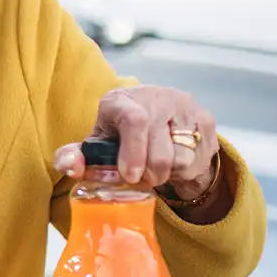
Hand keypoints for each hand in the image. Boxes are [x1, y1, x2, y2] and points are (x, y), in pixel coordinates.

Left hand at [54, 85, 219, 198]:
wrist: (157, 120)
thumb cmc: (118, 136)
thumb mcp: (95, 145)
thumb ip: (74, 157)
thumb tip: (70, 167)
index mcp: (122, 100)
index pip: (134, 120)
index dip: (133, 152)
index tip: (129, 176)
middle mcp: (157, 97)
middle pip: (160, 150)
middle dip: (149, 175)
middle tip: (140, 179)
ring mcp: (185, 107)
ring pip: (182, 158)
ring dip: (167, 174)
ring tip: (155, 167)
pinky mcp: (205, 119)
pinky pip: (199, 159)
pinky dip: (184, 170)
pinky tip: (172, 162)